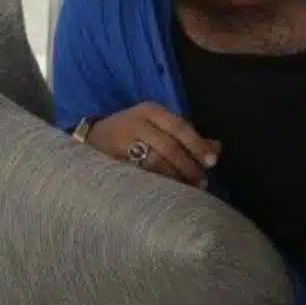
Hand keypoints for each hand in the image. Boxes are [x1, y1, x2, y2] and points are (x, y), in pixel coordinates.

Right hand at [87, 103, 220, 187]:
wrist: (88, 138)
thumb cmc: (133, 133)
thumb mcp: (158, 126)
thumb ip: (187, 137)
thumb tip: (217, 149)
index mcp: (151, 111)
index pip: (180, 127)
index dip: (197, 145)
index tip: (212, 163)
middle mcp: (136, 122)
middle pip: (168, 146)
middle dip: (188, 166)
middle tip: (202, 183)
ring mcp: (119, 142)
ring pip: (153, 162)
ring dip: (173, 178)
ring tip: (187, 191)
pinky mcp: (108, 162)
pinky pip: (137, 175)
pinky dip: (154, 184)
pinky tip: (164, 193)